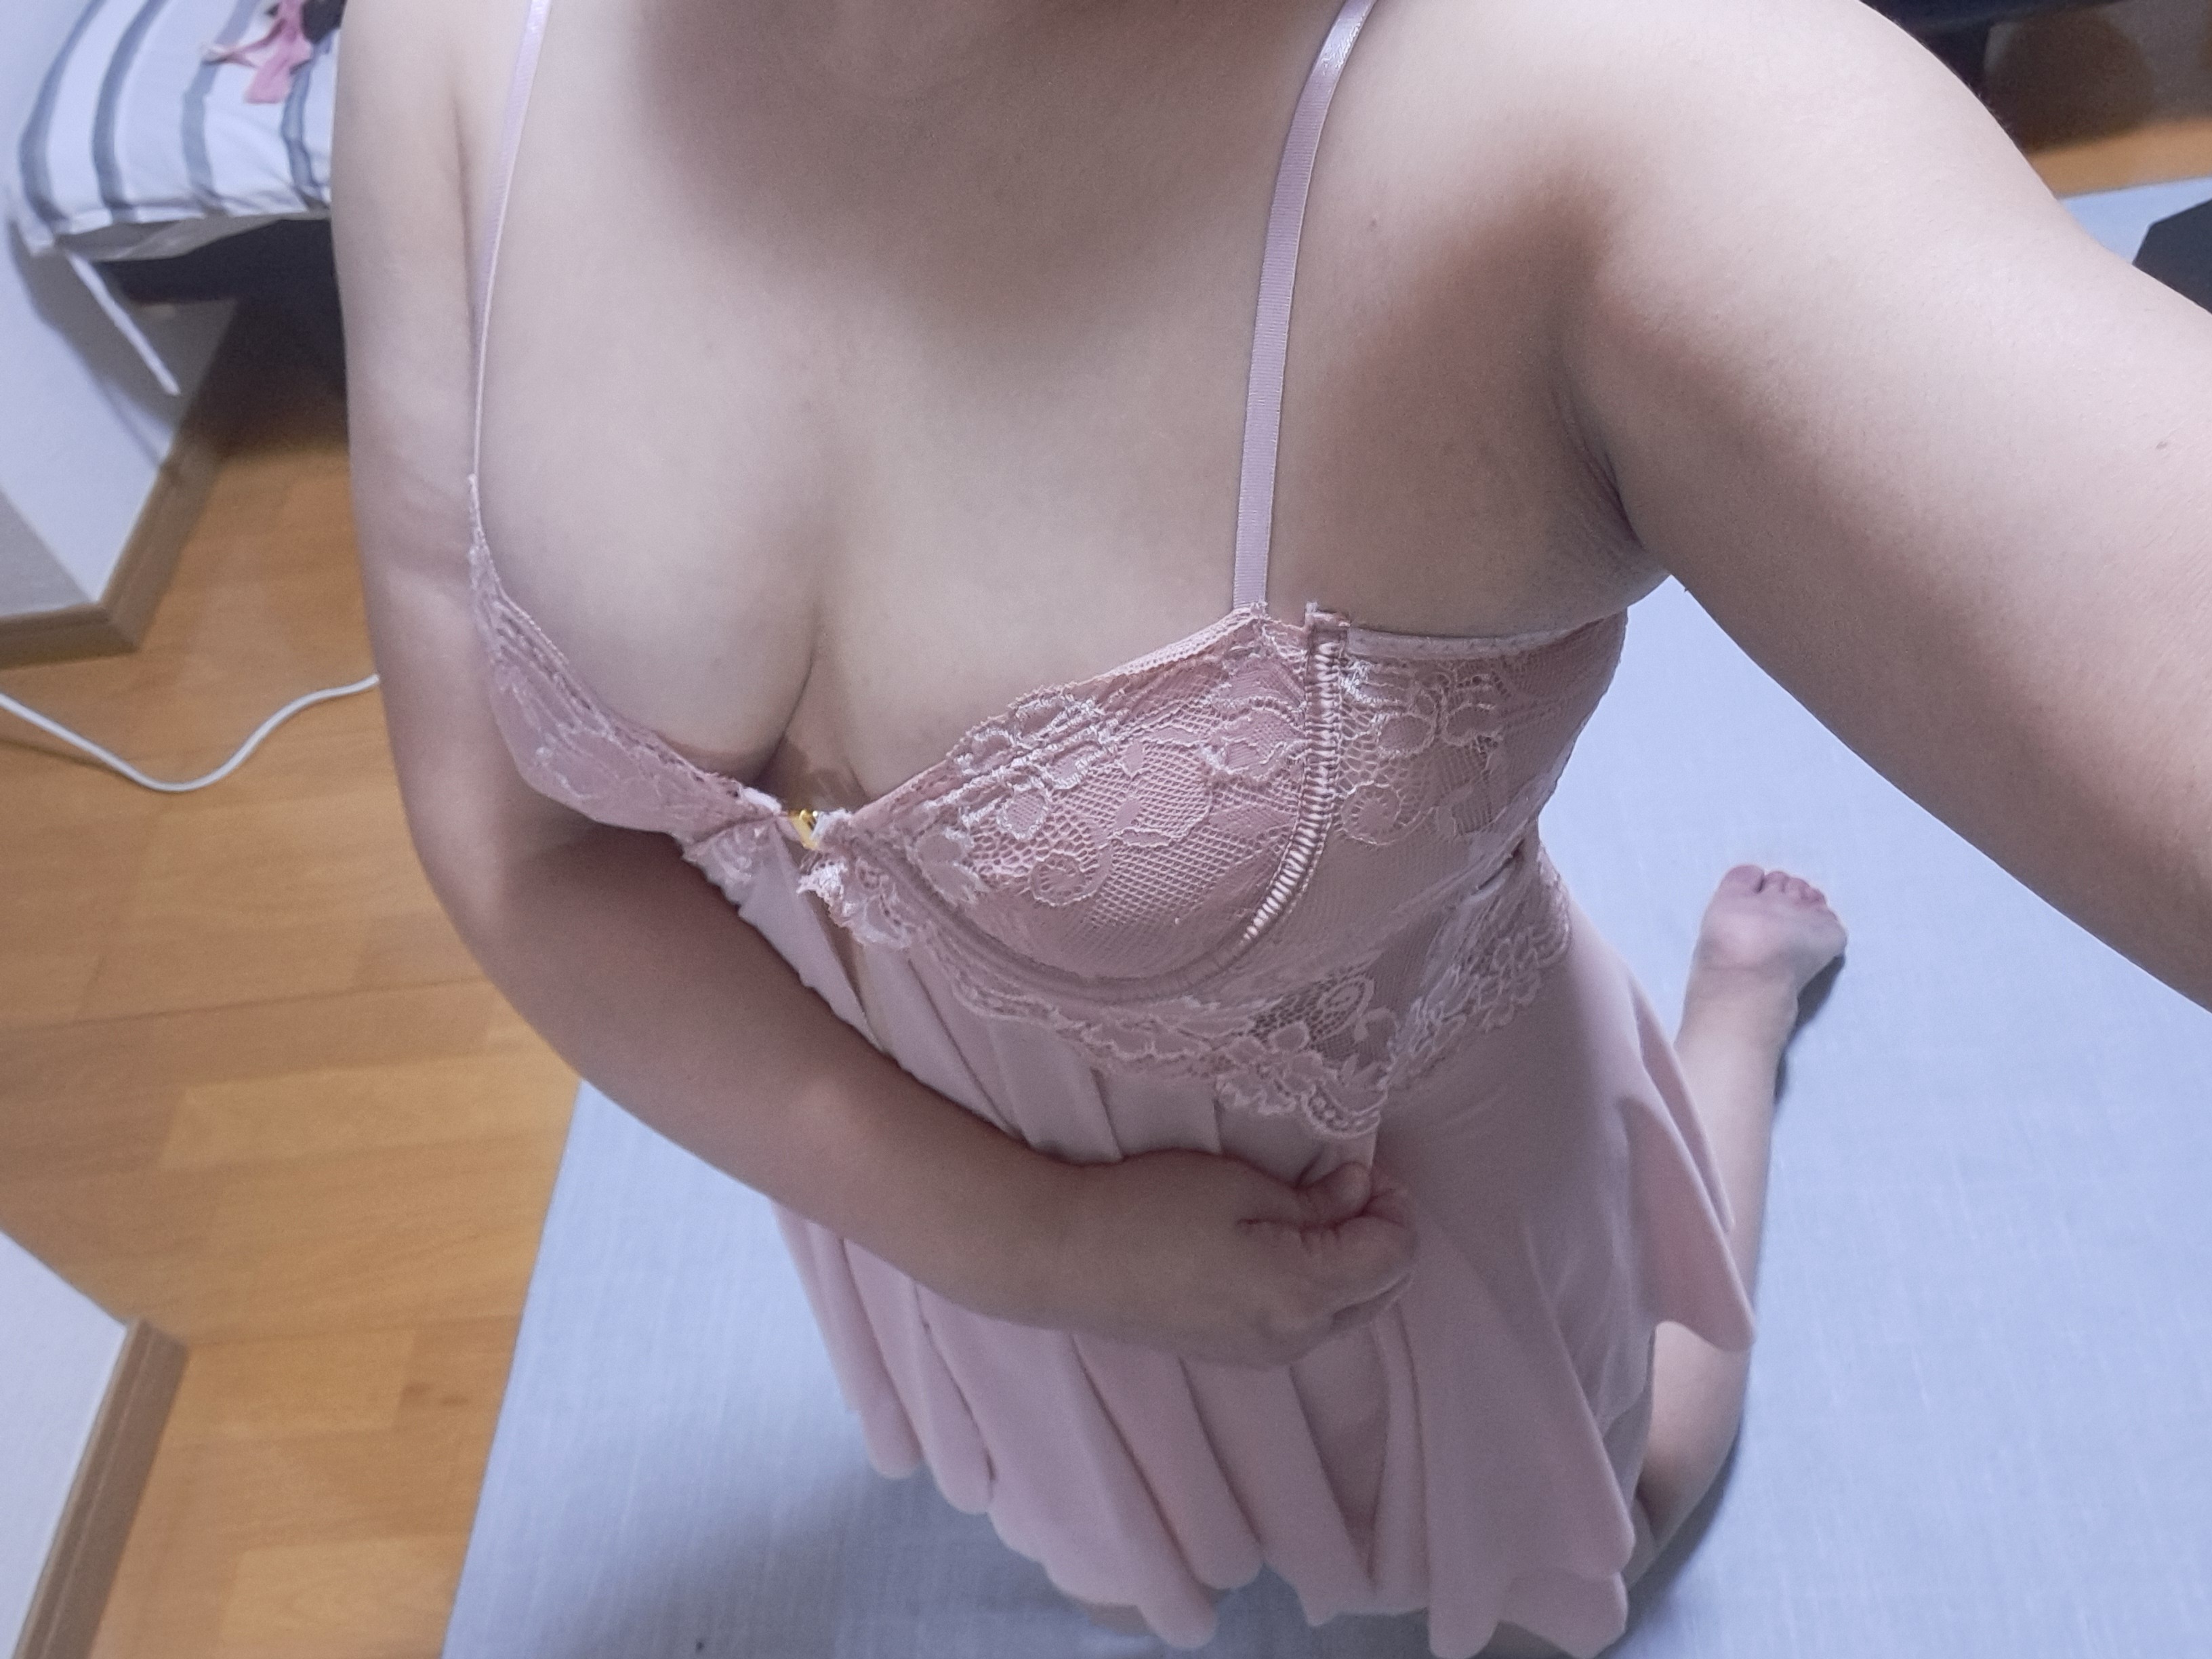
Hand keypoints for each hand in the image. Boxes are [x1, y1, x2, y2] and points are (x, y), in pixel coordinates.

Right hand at [1033, 1150, 1417, 1367]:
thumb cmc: (1148, 1208)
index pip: (1394, 1257)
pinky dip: (1318, 1284)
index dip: (1394, 1206)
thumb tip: (1362, 1189)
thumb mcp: (1240, 1186)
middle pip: (1381, 1292)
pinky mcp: (1237, 1355)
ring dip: (1351, 1262)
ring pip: (1347, 1311)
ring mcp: (1265, 1355)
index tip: (1366, 1166)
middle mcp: (1295, 1338)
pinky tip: (1284, 1245)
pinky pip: (1307, 1323)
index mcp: (1302, 1291)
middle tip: (1351, 1182)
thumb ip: (1316, 1200)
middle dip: (1382, 1236)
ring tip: (1317, 1208)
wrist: (1066, 1258)